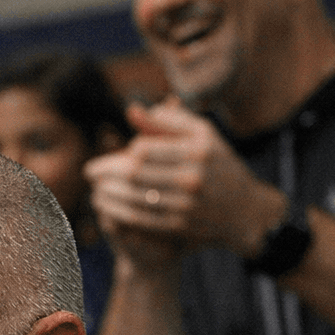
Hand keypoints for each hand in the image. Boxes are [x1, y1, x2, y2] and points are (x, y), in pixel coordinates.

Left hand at [87, 98, 284, 259]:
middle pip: (134, 173)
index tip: (116, 154)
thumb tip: (131, 109)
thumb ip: (167, 121)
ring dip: (107, 194)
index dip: (124, 151)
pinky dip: (118, 212)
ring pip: (133, 197)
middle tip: (89, 172)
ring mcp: (187, 203)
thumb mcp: (202, 134)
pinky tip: (105, 206)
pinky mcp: (180, 225)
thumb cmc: (219, 163)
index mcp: (197, 150)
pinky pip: (140, 218)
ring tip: (95, 189)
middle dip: (106, 172)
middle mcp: (193, 176)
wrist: (245, 210)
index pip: (144, 148)